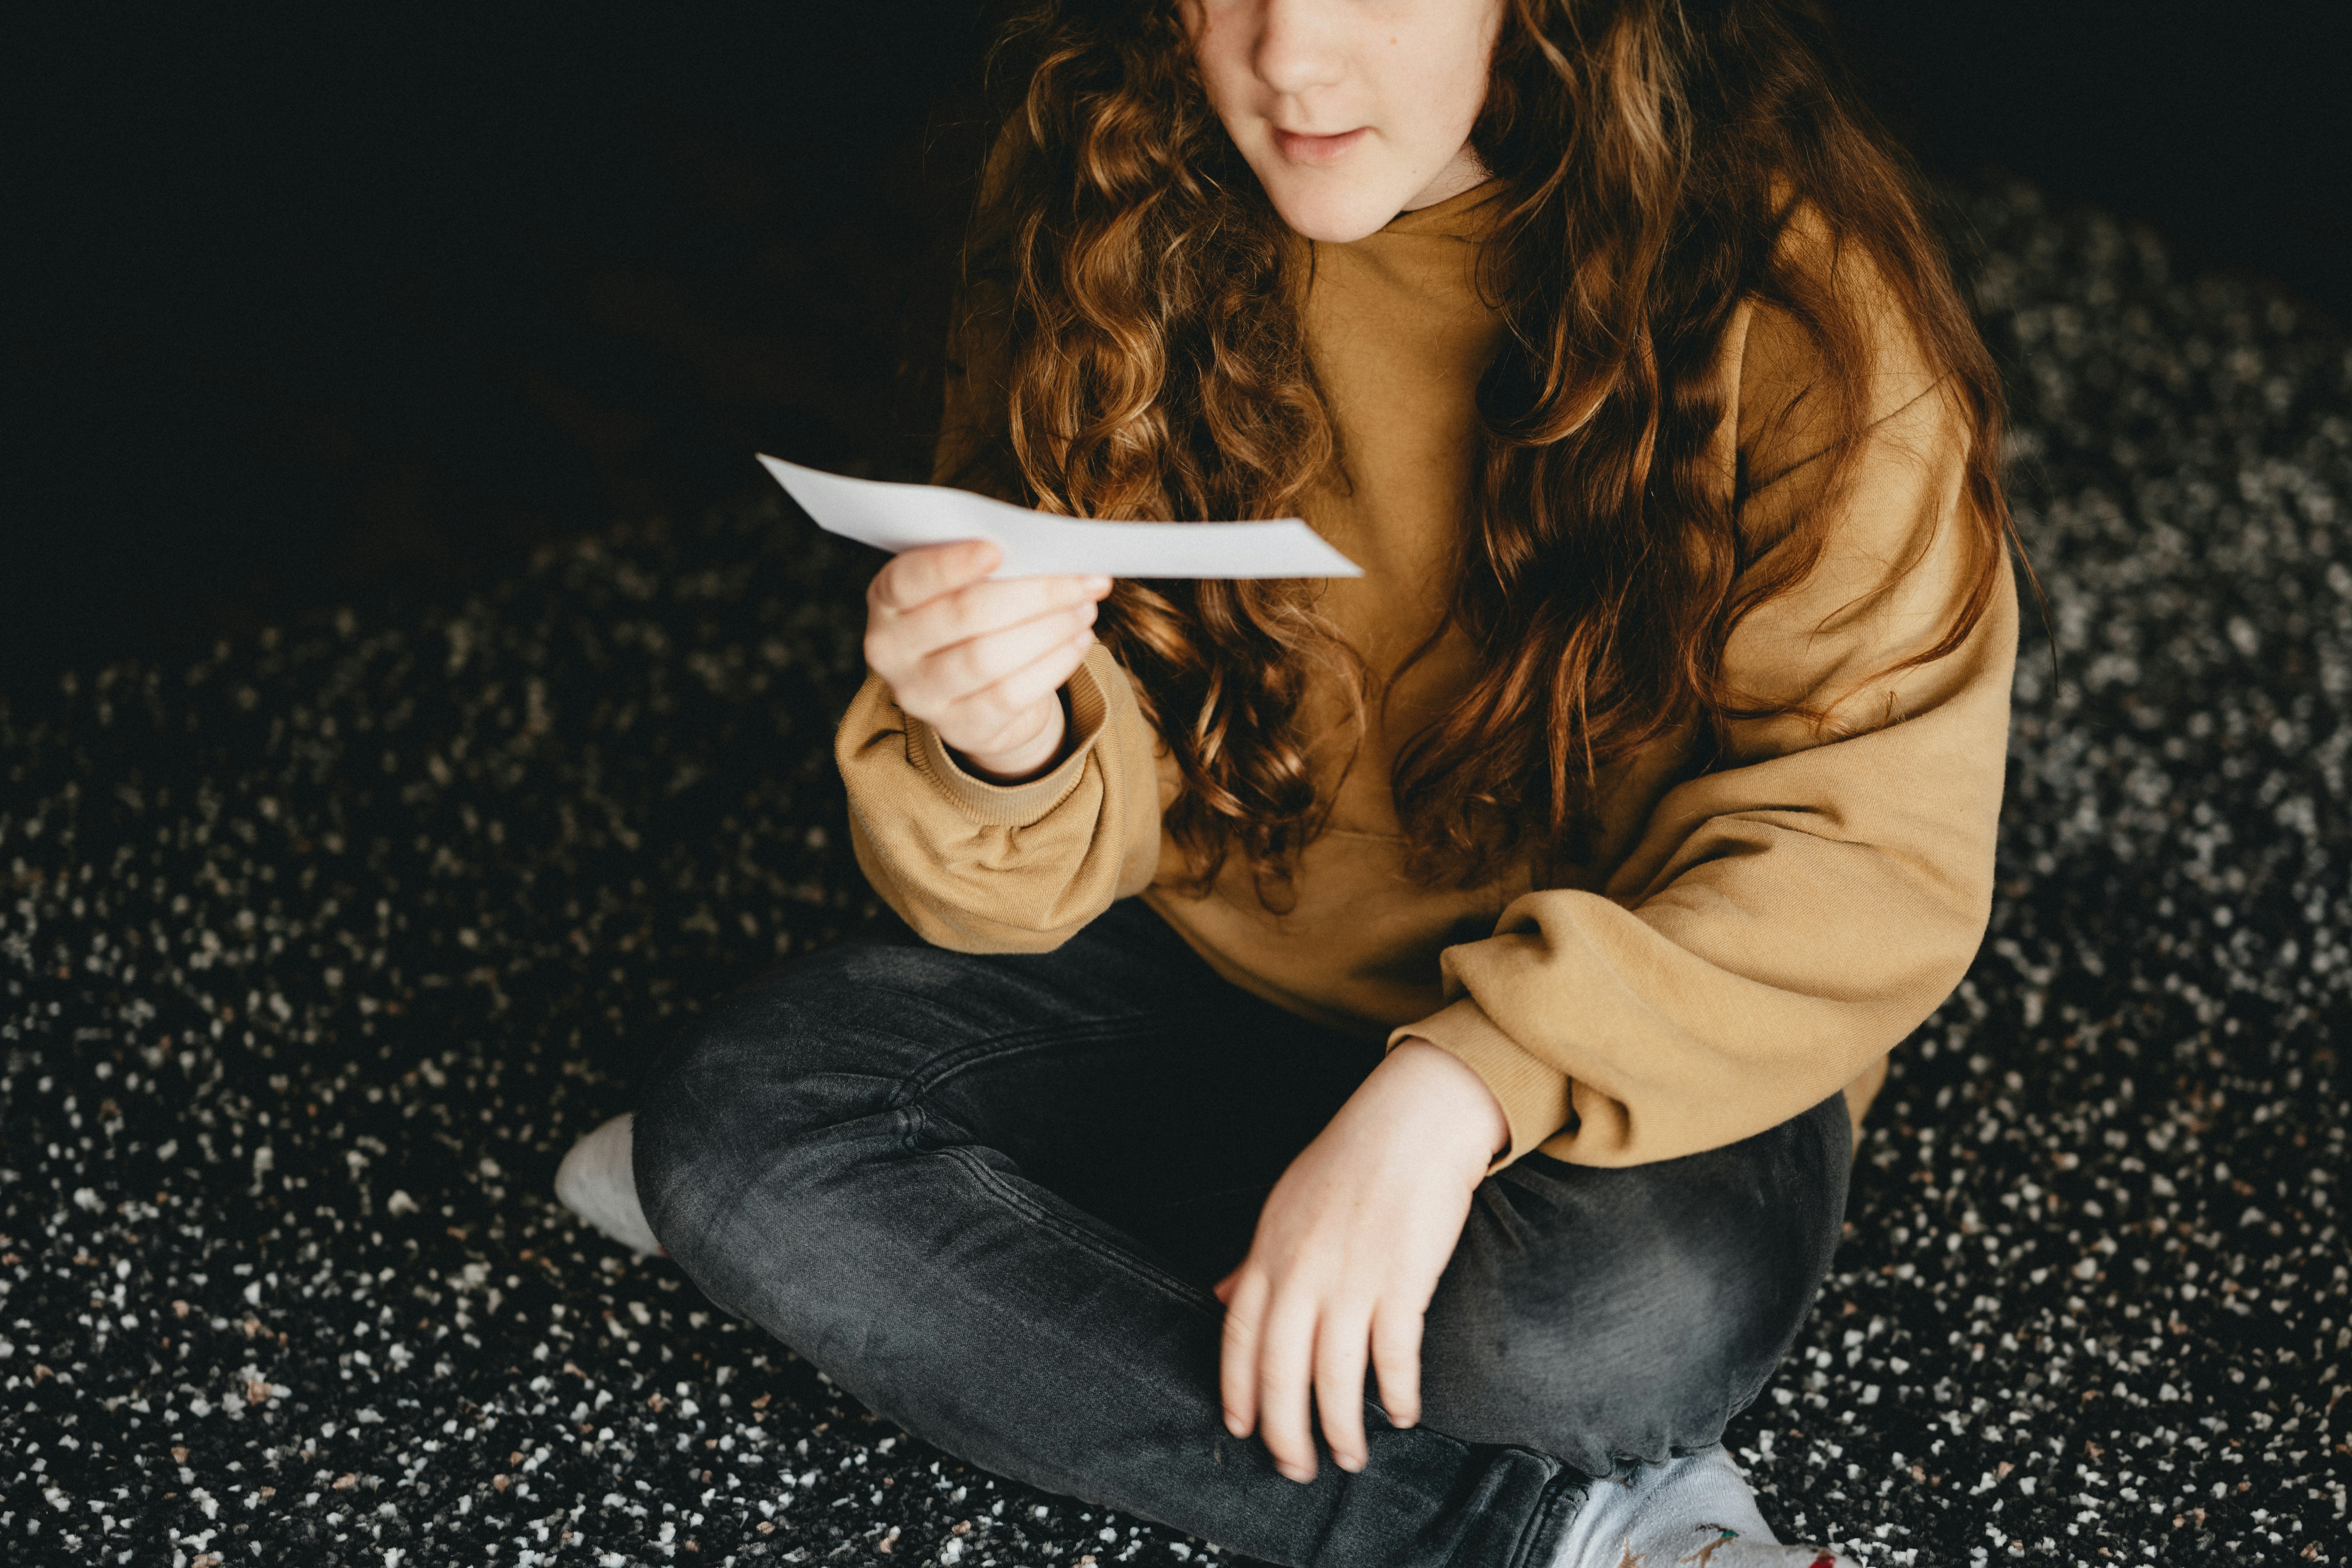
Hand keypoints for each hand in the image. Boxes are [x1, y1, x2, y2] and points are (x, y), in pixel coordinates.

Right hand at [863, 541, 1112, 782]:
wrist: (975, 692)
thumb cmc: (973, 619)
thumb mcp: (965, 586)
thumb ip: (990, 567)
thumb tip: (1050, 555)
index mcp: (887, 600)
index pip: (909, 579)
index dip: (951, 564)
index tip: (998, 549)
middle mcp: (891, 650)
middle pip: (966, 614)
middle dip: (1035, 593)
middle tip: (1085, 579)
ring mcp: (921, 695)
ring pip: (990, 657)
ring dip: (1050, 628)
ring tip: (1086, 608)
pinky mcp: (959, 728)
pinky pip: (1011, 695)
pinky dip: (1054, 663)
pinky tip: (1079, 641)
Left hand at [1214, 1040, 1506, 1481]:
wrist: (1412, 1121)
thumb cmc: (1350, 1160)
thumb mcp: (1284, 1206)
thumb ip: (1254, 1259)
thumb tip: (1220, 1294)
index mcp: (1269, 1254)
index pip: (1239, 1338)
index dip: (1237, 1391)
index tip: (1241, 1430)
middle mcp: (1303, 1272)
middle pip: (1281, 1371)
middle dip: (1285, 1431)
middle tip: (1296, 1468)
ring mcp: (1352, 1279)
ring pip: (1335, 1376)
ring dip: (1340, 1428)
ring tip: (1350, 1457)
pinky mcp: (1402, 1281)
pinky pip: (1394, 1355)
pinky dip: (1397, 1392)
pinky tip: (1402, 1414)